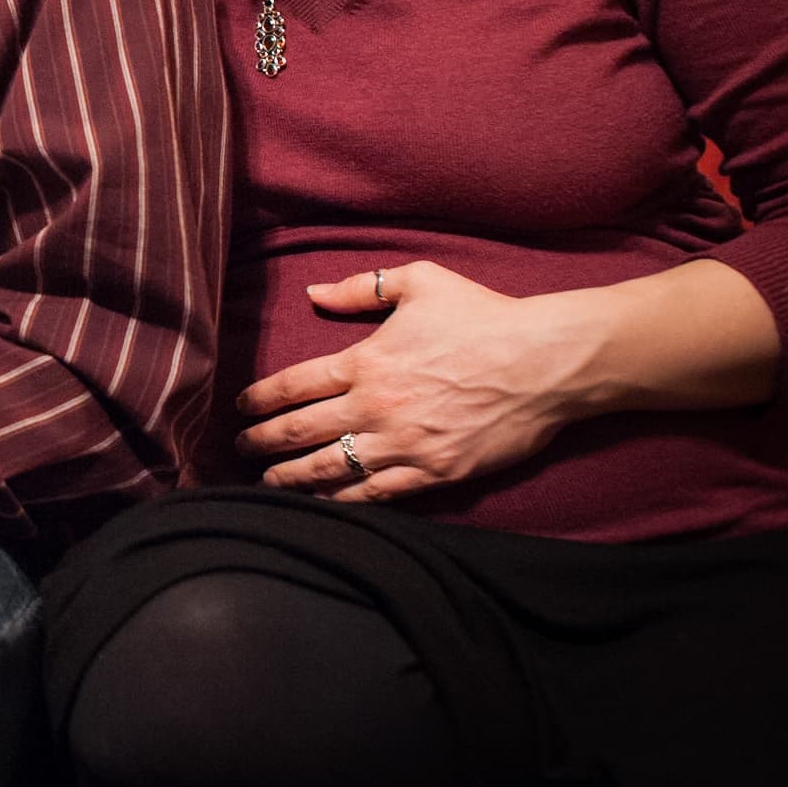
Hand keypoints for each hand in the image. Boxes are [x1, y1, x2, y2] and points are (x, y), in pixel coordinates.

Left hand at [236, 261, 595, 500]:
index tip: (240, 408)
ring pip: (330, 469)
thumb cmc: (485, 317)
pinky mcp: (435, 472)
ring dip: (291, 477)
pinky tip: (321, 503)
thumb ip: (362, 288)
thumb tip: (313, 293)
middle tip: (240, 448)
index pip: (293, 386)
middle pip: (300, 431)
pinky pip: (376, 494)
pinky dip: (343, 501)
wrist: (547, 362)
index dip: (259, 401)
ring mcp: (404, 444)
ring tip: (267, 481)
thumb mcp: (420, 283)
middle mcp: (376, 406)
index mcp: (365, 361)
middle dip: (263, 442)